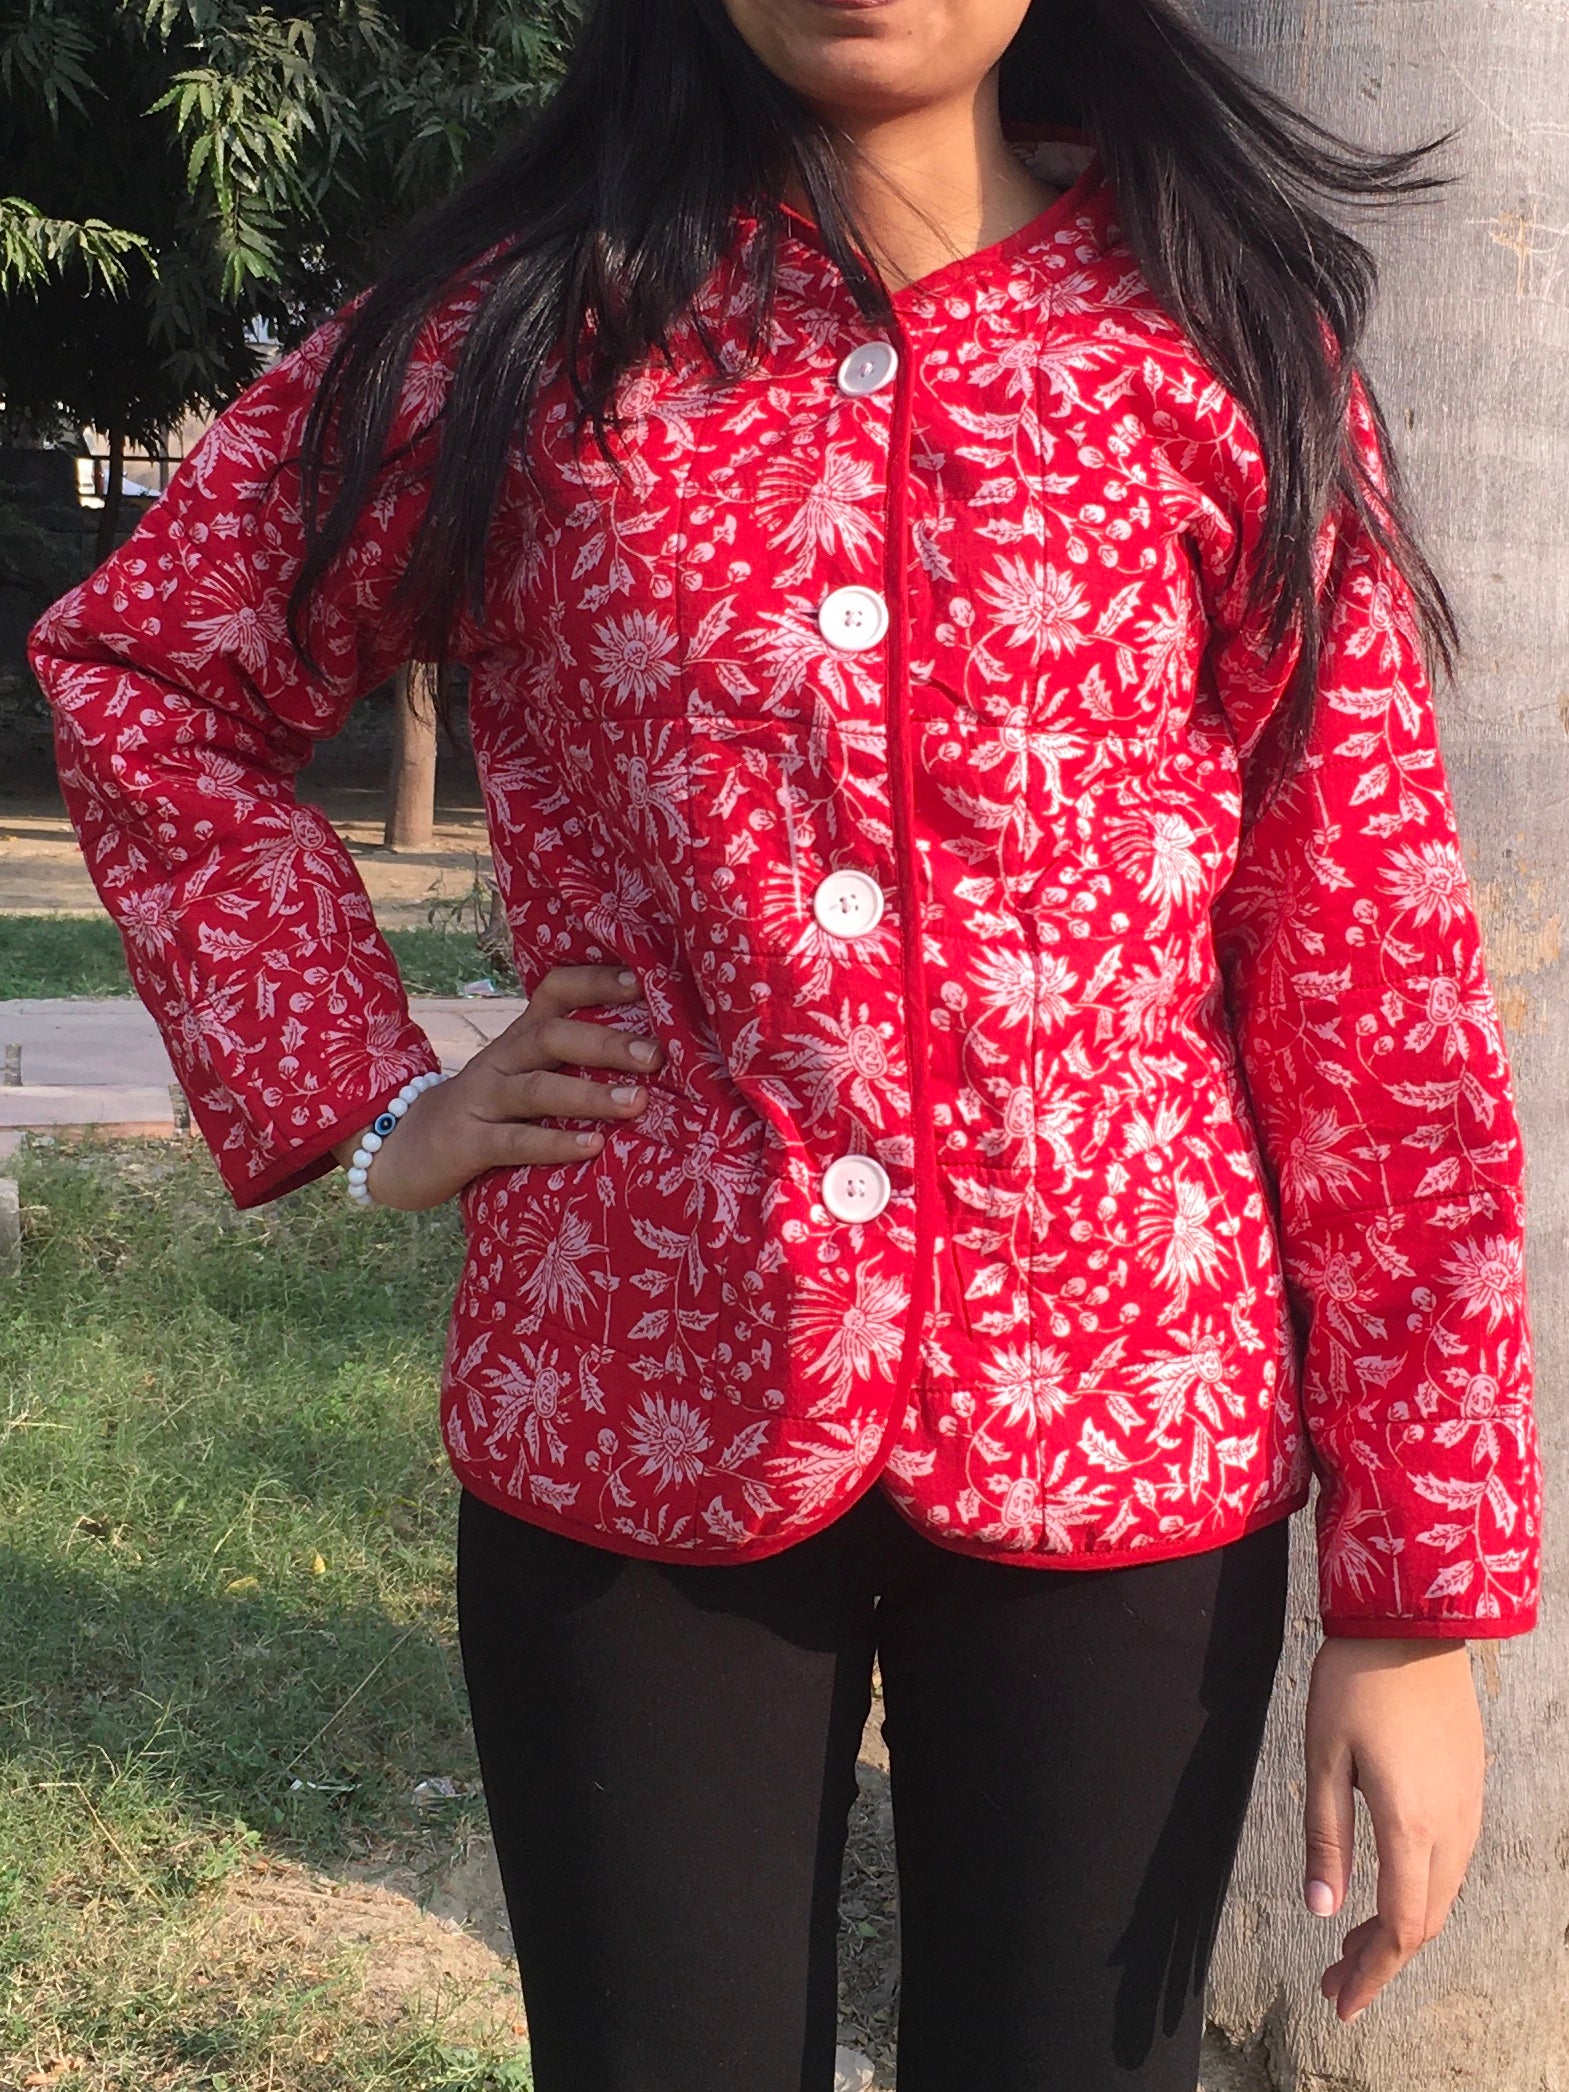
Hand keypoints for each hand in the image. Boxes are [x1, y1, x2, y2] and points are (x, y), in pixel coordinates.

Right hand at [331, 964, 662, 1209]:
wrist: (403, 1148)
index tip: (642, 982)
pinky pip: (514, 1141)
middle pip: (552, 1037)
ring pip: (536, 1090)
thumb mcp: (521, 1075)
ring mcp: (481, 1100)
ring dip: (589, 1095)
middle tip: (656, 1055)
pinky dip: (554, 1143)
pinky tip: (592, 1146)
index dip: (595, 981)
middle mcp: (501, 1060)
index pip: (555, 992)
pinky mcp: (468, 1143)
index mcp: (519, 1038)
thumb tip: (654, 1052)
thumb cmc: (486, 1111)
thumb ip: (569, 1062)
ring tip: (637, 1102)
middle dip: (606, 1043)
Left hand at [1302, 1636, 1484, 2022]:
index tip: (1340, 2002)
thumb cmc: (1356, 1679)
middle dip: (1380, 1960)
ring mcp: (1468, 1806)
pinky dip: (1421, 1893)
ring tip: (1352, 1943)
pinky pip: (1453, 1862)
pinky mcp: (1470, 1786)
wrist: (1413, 1617)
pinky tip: (1388, 1889)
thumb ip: (1324, 1837)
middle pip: (1425, 1921)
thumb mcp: (1322, 1756)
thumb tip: (1321, 1909)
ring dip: (1401, 1928)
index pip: (1400, 1927)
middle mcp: (1451, 1825)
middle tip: (1333, 1979)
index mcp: (1411, 1823)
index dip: (1372, 1973)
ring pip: (1442, 1894)